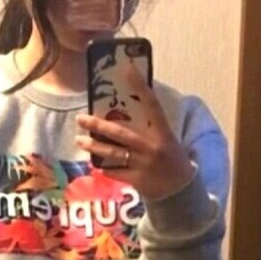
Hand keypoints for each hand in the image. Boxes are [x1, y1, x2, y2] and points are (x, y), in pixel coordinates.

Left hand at [76, 63, 195, 200]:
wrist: (180, 190)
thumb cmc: (172, 159)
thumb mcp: (167, 139)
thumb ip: (151, 127)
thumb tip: (129, 108)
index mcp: (162, 132)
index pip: (152, 104)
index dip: (141, 86)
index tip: (128, 69)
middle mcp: (152, 147)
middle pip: (120, 133)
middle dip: (98, 125)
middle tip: (80, 118)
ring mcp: (143, 164)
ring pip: (113, 153)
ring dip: (94, 147)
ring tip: (79, 141)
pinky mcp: (137, 180)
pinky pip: (115, 172)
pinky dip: (105, 168)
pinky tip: (95, 163)